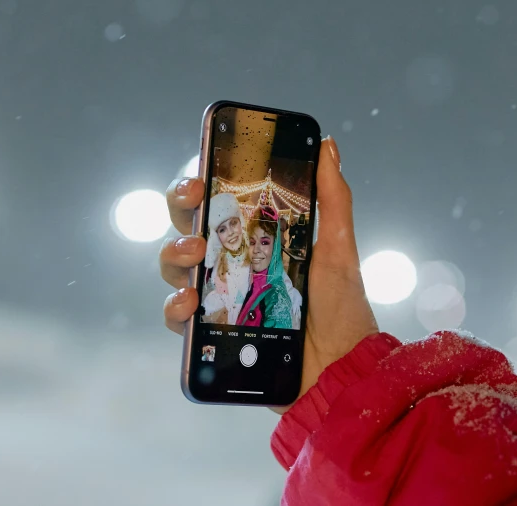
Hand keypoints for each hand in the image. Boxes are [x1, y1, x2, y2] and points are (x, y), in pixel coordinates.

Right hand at [159, 136, 378, 412]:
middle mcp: (231, 265)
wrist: (341, 371)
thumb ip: (332, 197)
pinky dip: (174, 308)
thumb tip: (328, 144)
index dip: (200, 183)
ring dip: (173, 254)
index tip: (202, 175)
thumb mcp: (339, 247)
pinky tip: (189, 303)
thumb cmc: (342, 309)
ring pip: (175, 267)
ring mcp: (218, 298)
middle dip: (181, 209)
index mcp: (257, 239)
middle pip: (187, 227)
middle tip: (195, 203)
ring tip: (194, 256)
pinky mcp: (211, 335)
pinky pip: (178, 318)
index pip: (217, 203)